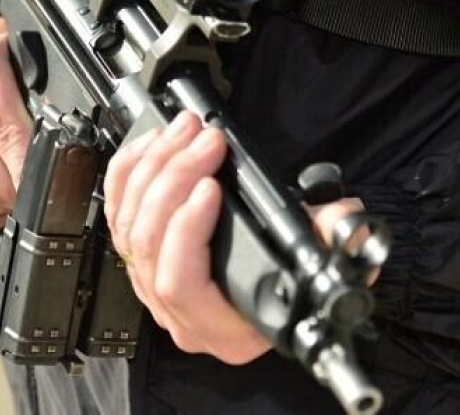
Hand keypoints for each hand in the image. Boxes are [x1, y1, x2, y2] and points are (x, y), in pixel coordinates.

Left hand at [104, 112, 365, 364]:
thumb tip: (342, 218)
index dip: (187, 232)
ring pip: (129, 226)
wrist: (281, 284)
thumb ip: (336, 239)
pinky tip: (151, 145)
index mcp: (222, 328)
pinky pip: (117, 215)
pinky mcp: (140, 259)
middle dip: (175, 179)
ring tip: (185, 131)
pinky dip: (129, 174)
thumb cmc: (297, 278)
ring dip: (155, 168)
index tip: (212, 186)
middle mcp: (179, 313)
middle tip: (205, 140)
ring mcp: (153, 287)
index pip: (182, 285)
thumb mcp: (326, 260)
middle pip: (149, 245)